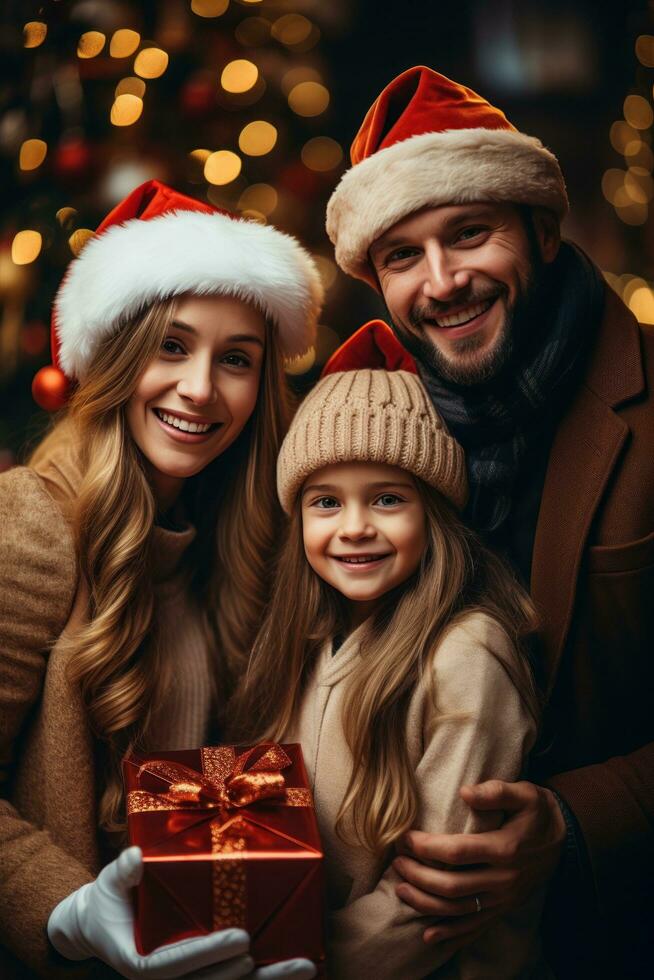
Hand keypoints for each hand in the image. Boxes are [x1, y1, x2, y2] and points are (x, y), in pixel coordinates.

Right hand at [48, 846, 313, 978]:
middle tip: (266, 950)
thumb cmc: (111, 900)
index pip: (176, 964)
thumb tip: (136, 858)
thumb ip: (123, 872)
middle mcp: (165, 979)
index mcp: (141, 962)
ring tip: (305, 967)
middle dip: (239, 972)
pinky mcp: (203, 979)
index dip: (209, 953)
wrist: (103, 925)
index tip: (240, 938)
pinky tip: (300, 971)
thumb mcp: (111, 882)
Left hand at [393, 780, 566, 947]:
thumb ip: (496, 791)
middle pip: (453, 886)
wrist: (566, 839)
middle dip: (419, 876)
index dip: (427, 847)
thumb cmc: (538, 812)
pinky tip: (428, 934)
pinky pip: (475, 926)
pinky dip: (451, 934)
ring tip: (401, 889)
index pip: (457, 852)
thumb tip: (465, 792)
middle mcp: (504, 879)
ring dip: (426, 904)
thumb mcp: (525, 793)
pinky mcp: (504, 908)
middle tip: (396, 862)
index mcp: (506, 848)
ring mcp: (504, 898)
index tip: (404, 838)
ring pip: (459, 910)